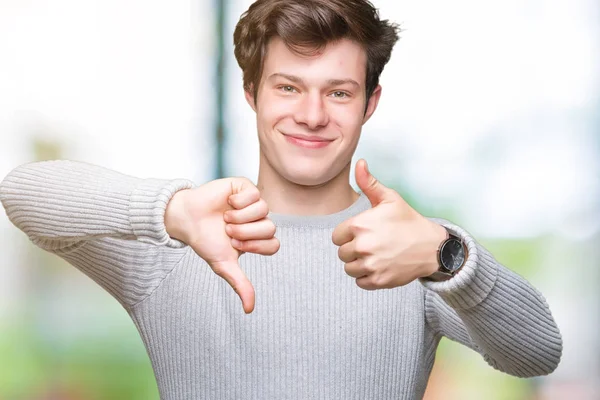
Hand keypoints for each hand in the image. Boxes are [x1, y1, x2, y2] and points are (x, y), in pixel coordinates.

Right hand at [165, 177, 278, 312]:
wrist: (186, 218)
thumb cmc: (205, 241)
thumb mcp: (223, 265)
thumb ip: (240, 284)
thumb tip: (249, 310)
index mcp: (257, 238)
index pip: (274, 244)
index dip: (256, 245)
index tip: (237, 246)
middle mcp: (258, 220)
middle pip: (270, 228)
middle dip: (245, 232)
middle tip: (228, 231)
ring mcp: (253, 203)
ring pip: (263, 210)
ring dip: (240, 217)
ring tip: (225, 218)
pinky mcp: (245, 187)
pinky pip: (254, 194)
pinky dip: (238, 201)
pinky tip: (227, 202)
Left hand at [332, 159, 446, 289]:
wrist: (431, 246)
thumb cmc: (408, 220)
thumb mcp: (390, 198)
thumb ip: (369, 183)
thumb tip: (359, 163)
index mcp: (360, 225)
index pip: (337, 237)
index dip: (348, 235)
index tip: (363, 233)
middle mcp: (363, 246)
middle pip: (342, 254)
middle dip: (353, 250)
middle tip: (372, 244)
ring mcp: (371, 265)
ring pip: (349, 268)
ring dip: (359, 264)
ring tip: (376, 255)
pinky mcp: (379, 280)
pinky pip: (360, 282)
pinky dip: (367, 277)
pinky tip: (380, 266)